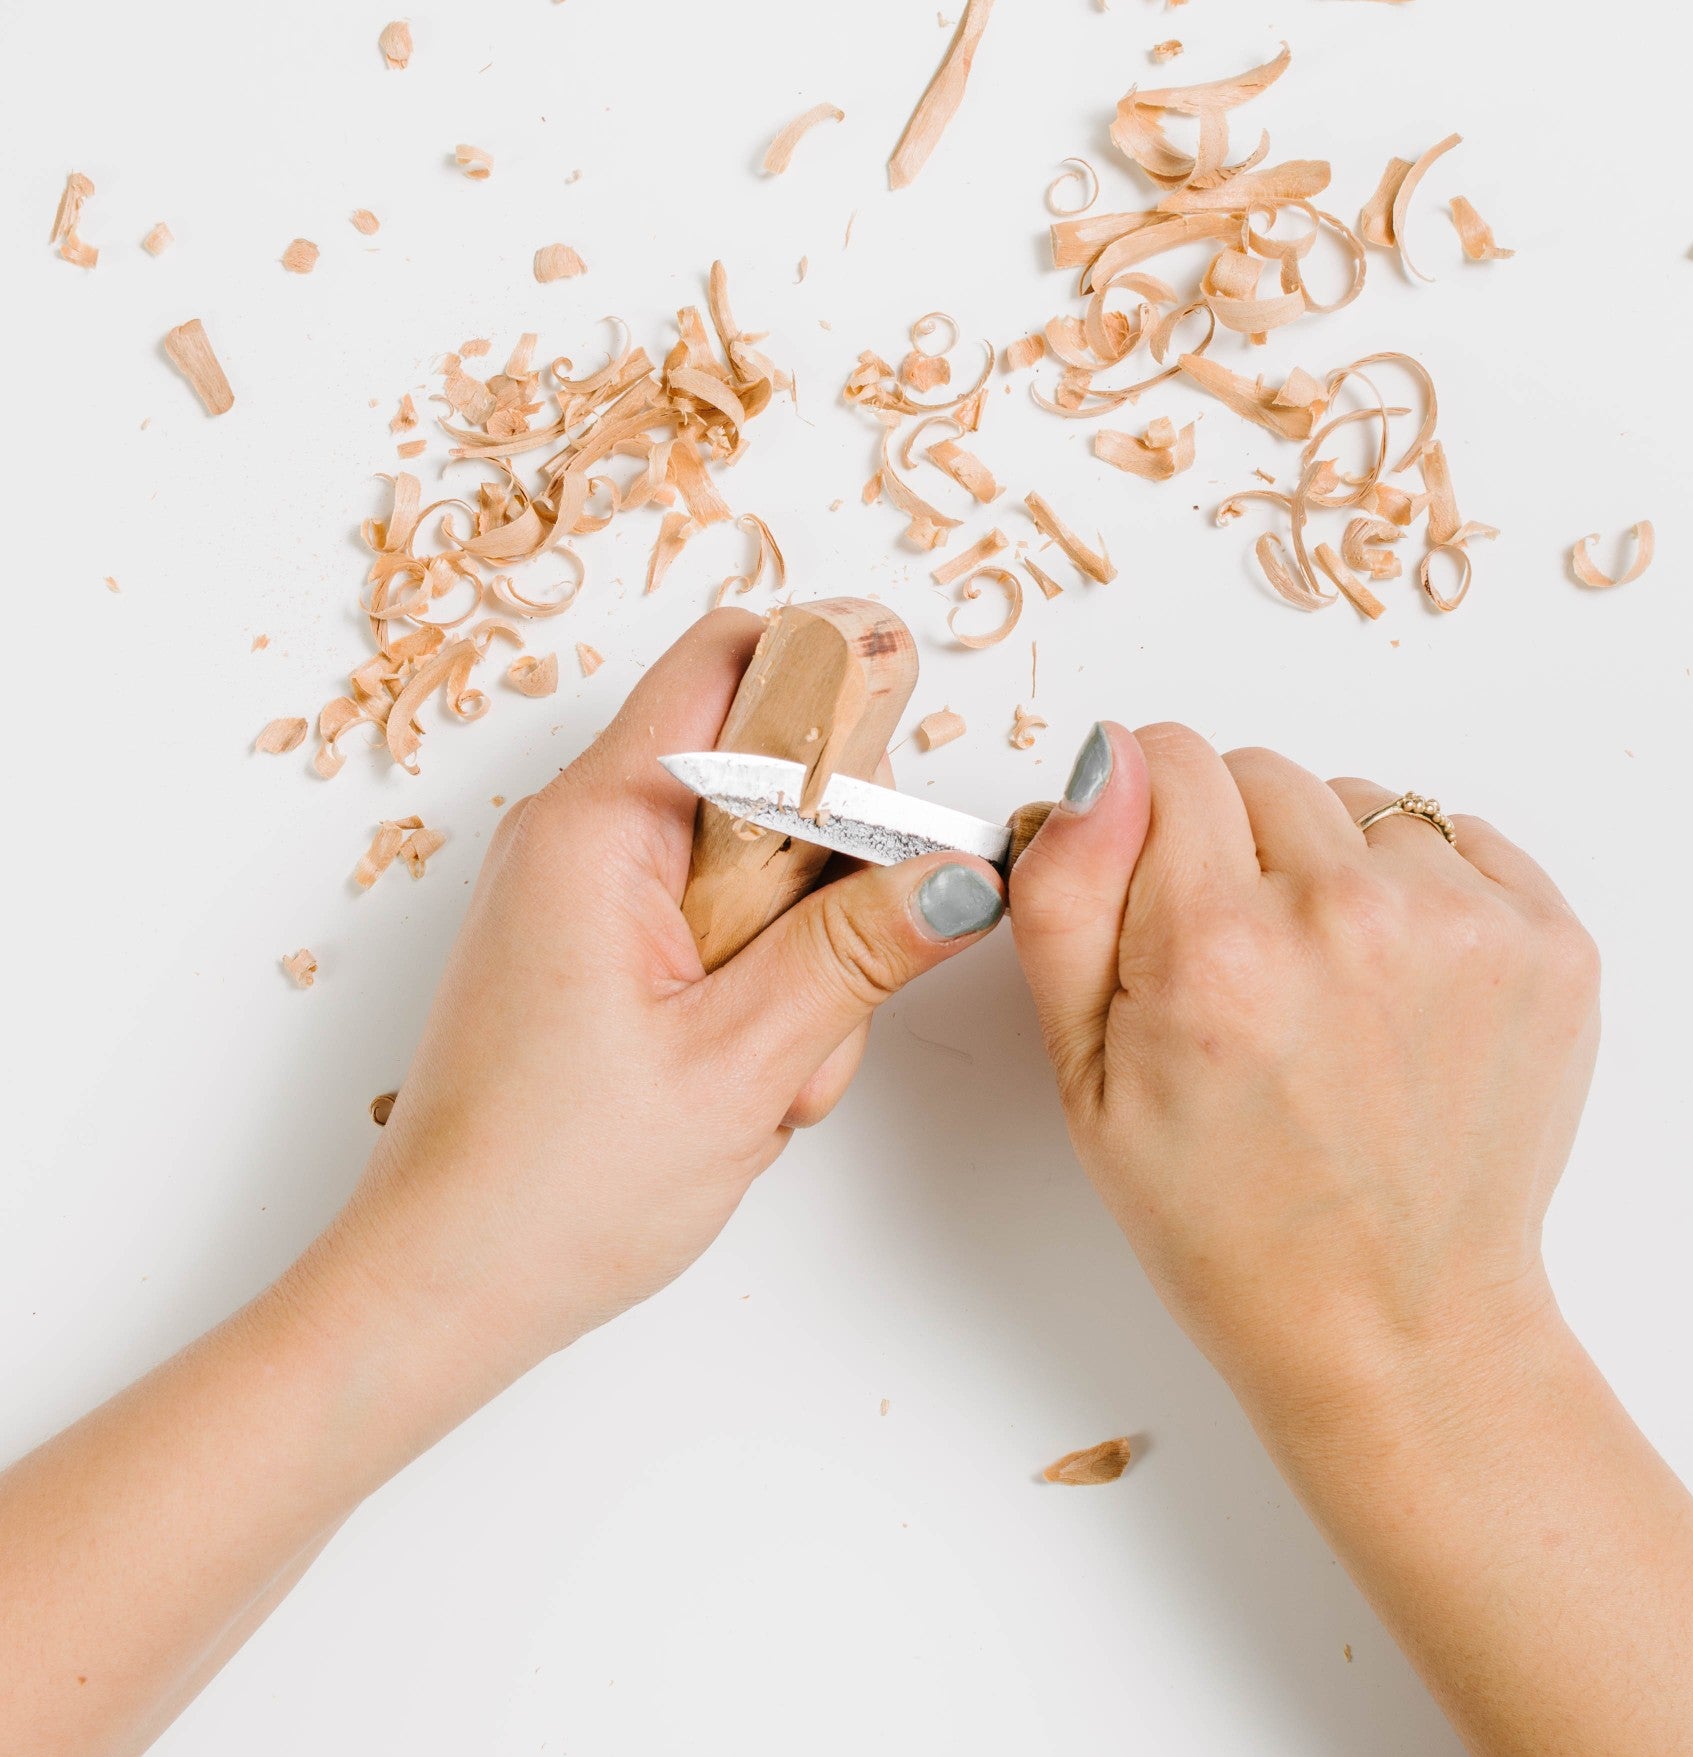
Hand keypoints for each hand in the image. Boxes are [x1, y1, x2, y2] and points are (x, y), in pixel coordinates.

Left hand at [315, 609, 1004, 1384]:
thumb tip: (960, 872)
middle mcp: (582, 835)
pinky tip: (743, 1077)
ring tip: (772, 1066)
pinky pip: (714, 921)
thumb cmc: (550, 1188)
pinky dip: (757, 985)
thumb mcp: (741, 1063)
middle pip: (760, 768)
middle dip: (832, 867)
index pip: (731, 661)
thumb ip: (859, 950)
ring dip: (800, 950)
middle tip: (833, 979)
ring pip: (752, 861)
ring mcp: (586, 894)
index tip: (900, 780)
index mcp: (600, 825)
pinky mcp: (596, 948)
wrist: (441, 1288)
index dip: (833, 681)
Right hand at [1007, 722, 1600, 1418]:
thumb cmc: (1230, 1219)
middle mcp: (1348, 918)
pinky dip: (1415, 890)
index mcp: (1216, 951)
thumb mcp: (1085, 1078)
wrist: (1393, 1321)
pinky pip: (1452, 837)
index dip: (1141, 817)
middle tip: (1236, 966)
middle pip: (1259, 771)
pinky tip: (1393, 990)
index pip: (1165, 758)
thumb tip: (1099, 764)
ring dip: (1327, 866)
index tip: (1154, 882)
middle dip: (1229, 845)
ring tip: (1323, 989)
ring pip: (1356, 802)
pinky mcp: (1545, 940)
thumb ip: (1068, 900)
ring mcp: (1464, 926)